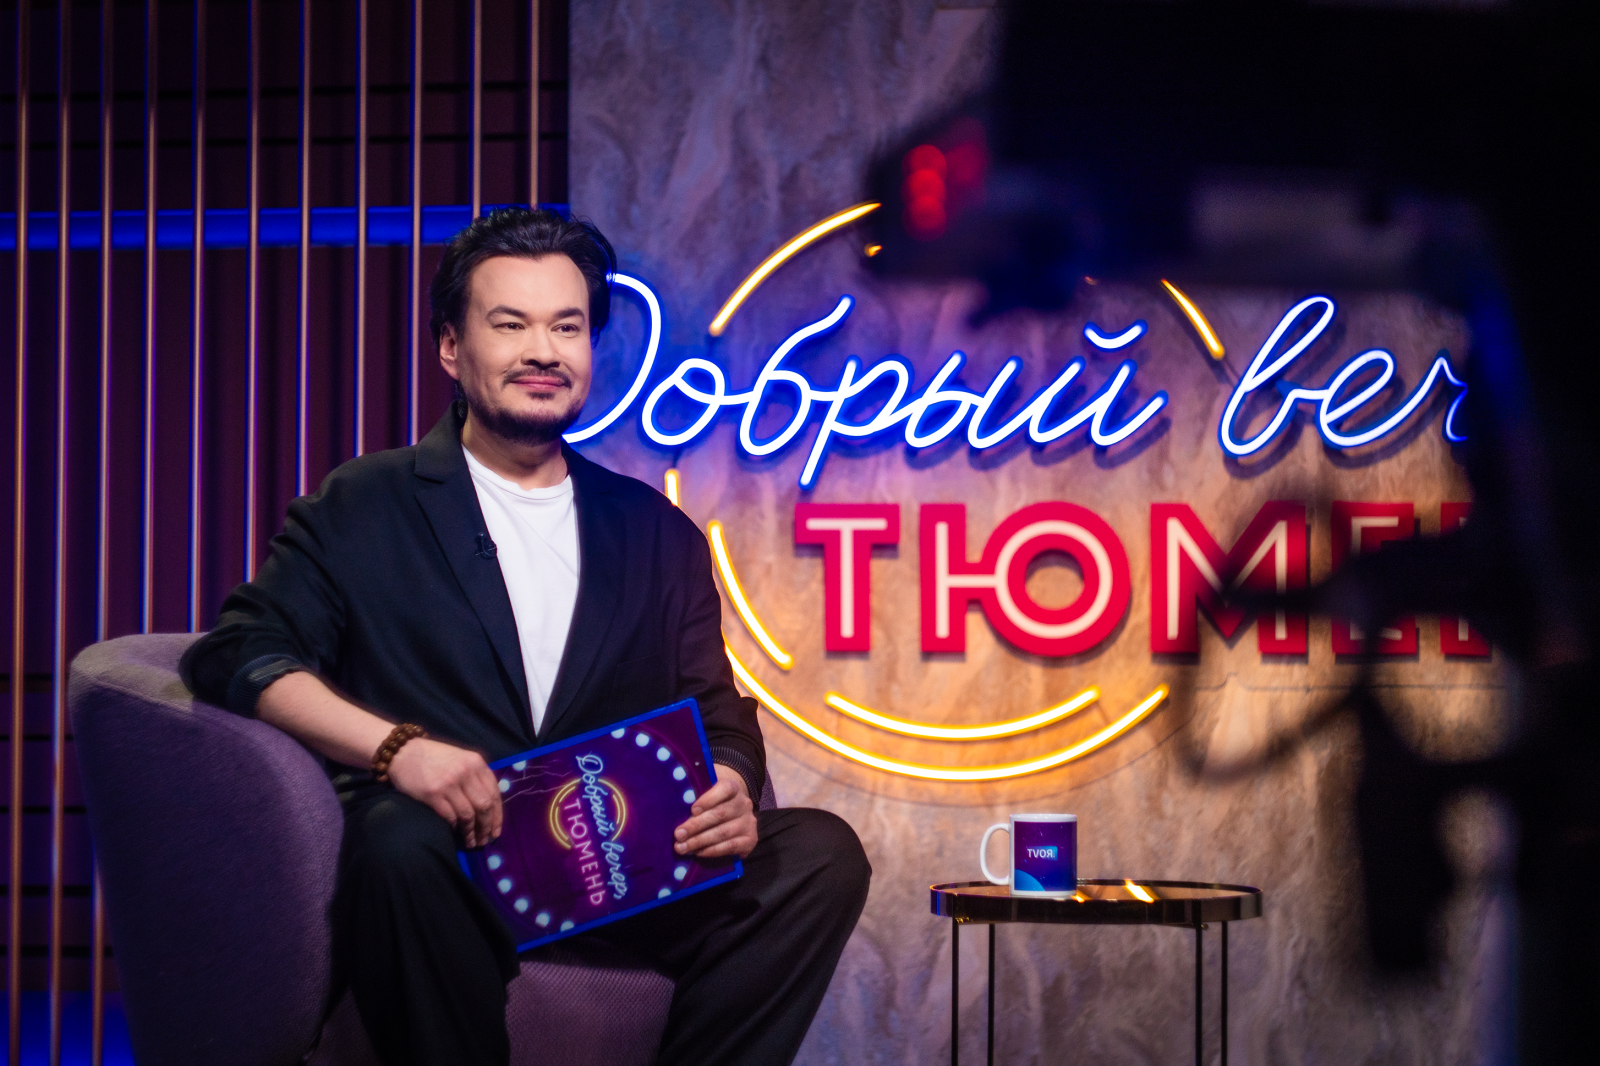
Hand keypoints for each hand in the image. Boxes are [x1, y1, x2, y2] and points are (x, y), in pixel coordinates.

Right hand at [386, 737, 502, 848]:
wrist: (404, 752)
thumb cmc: (434, 757)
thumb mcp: (461, 759)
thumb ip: (476, 777)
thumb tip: (488, 807)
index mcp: (476, 763)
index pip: (494, 794)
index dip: (497, 816)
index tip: (495, 832)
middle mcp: (466, 772)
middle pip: (484, 806)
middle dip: (486, 827)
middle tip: (484, 841)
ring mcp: (449, 783)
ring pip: (468, 815)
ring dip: (471, 833)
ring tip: (471, 843)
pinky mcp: (433, 794)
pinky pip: (450, 816)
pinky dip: (455, 827)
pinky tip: (455, 832)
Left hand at [673, 764, 757, 859]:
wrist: (734, 814)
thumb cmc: (712, 802)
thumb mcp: (706, 792)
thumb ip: (695, 794)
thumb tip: (674, 802)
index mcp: (733, 787)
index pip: (724, 789)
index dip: (708, 799)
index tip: (692, 810)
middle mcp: (744, 804)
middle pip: (720, 814)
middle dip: (696, 826)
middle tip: (678, 834)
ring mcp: (749, 822)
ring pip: (723, 833)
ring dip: (700, 841)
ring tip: (682, 847)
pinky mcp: (750, 840)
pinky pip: (730, 847)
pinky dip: (712, 851)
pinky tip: (698, 852)